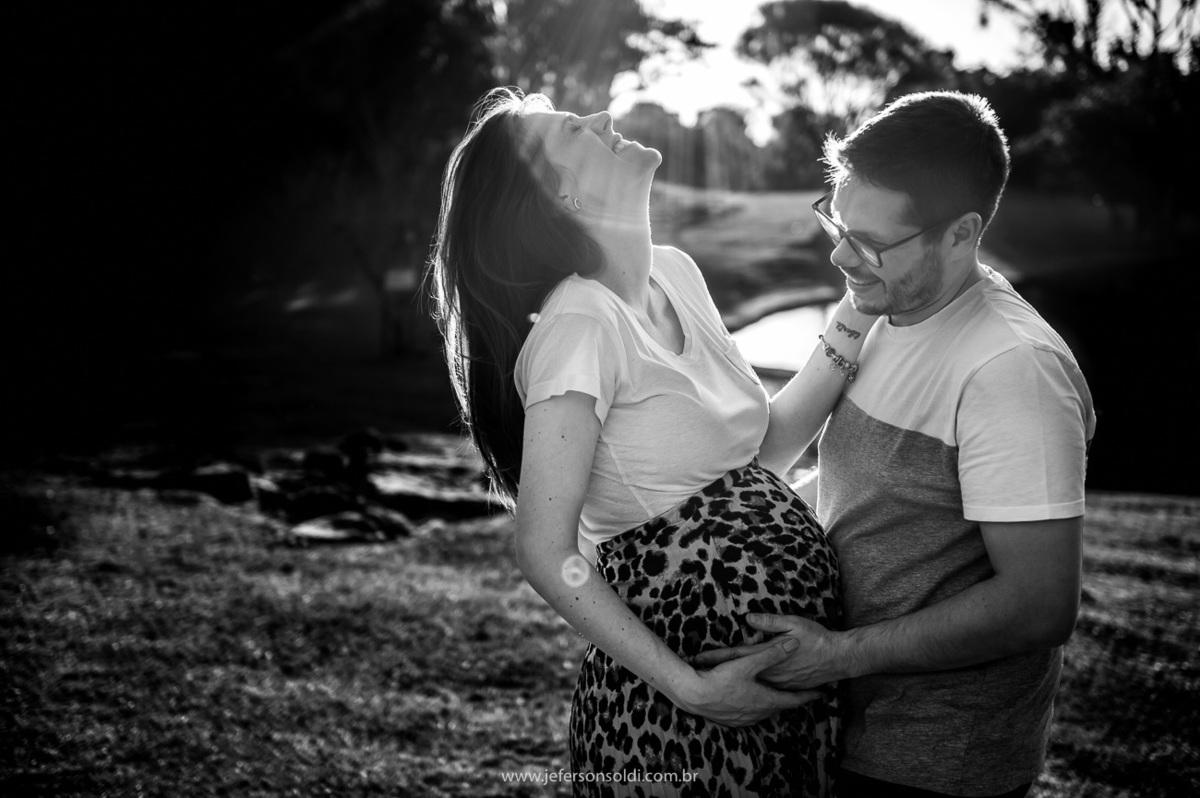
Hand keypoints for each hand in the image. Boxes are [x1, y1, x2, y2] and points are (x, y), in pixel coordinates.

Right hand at [673, 637, 819, 726]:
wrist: (694, 696)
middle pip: (780, 706)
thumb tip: (793, 644)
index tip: (821, 694)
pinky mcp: (733, 721)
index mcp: (766, 699)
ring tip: (777, 697)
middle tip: (800, 694)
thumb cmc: (720, 679)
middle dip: (790, 699)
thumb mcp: (748, 663)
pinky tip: (752, 702)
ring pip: (765, 711)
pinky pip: (751, 715)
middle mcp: (758, 713)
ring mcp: (745, 719)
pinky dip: (757, 708)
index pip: (794, 699)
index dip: (808, 696)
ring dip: (772, 704)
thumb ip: (771, 653)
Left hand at [691, 613, 846, 690]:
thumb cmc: (816, 638)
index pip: (735, 655)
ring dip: (731, 684)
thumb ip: (769, 622)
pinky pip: (764, 692)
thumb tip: (748, 619)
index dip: (716, 656)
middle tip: (697, 673)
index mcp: (767, 654)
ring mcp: (778, 682)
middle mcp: (769, 672)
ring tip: (711, 685)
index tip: (697, 658)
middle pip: (738, 672)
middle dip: (717, 672)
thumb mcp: (793, 623)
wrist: (838, 658)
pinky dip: (750, 693)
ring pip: (749, 684)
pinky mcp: (786, 688)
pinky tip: (742, 696)